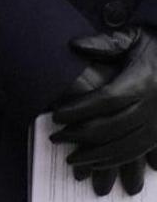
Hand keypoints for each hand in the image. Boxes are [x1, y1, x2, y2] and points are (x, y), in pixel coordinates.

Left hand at [53, 29, 156, 194]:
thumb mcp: (135, 37)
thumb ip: (107, 42)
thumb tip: (75, 44)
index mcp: (142, 82)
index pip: (106, 99)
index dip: (79, 109)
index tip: (55, 116)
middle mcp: (153, 106)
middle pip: (113, 127)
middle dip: (81, 135)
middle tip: (55, 139)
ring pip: (127, 146)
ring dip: (98, 156)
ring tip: (72, 160)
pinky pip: (140, 151)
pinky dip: (119, 161)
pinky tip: (99, 164)